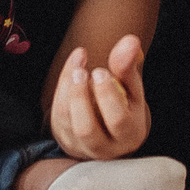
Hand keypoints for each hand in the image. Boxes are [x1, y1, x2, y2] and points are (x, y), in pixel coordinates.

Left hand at [48, 36, 151, 159]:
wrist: (110, 125)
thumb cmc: (126, 102)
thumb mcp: (132, 87)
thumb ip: (129, 65)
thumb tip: (130, 41)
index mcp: (130, 136)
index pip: (118, 121)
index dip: (107, 96)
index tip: (101, 71)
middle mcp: (105, 148)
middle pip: (86, 129)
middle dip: (80, 98)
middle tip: (81, 71)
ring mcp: (81, 147)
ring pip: (67, 122)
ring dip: (67, 92)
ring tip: (77, 67)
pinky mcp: (64, 140)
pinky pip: (57, 117)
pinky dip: (60, 92)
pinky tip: (70, 72)